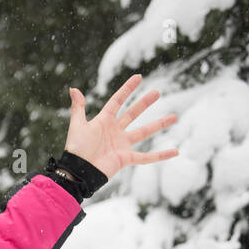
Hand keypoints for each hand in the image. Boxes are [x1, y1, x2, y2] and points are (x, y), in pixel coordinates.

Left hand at [64, 74, 178, 178]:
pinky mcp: (126, 158)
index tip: (138, 77)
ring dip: (159, 124)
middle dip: (145, 103)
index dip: (127, 89)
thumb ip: (78, 107)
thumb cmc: (76, 149)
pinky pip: (147, 157)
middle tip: (157, 92)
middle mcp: (115, 131)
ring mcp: (122, 144)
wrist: (78, 171)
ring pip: (144, 132)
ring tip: (174, 117)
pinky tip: (175, 152)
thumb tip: (73, 89)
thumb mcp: (77, 125)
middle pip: (133, 113)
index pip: (117, 101)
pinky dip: (161, 156)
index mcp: (104, 121)